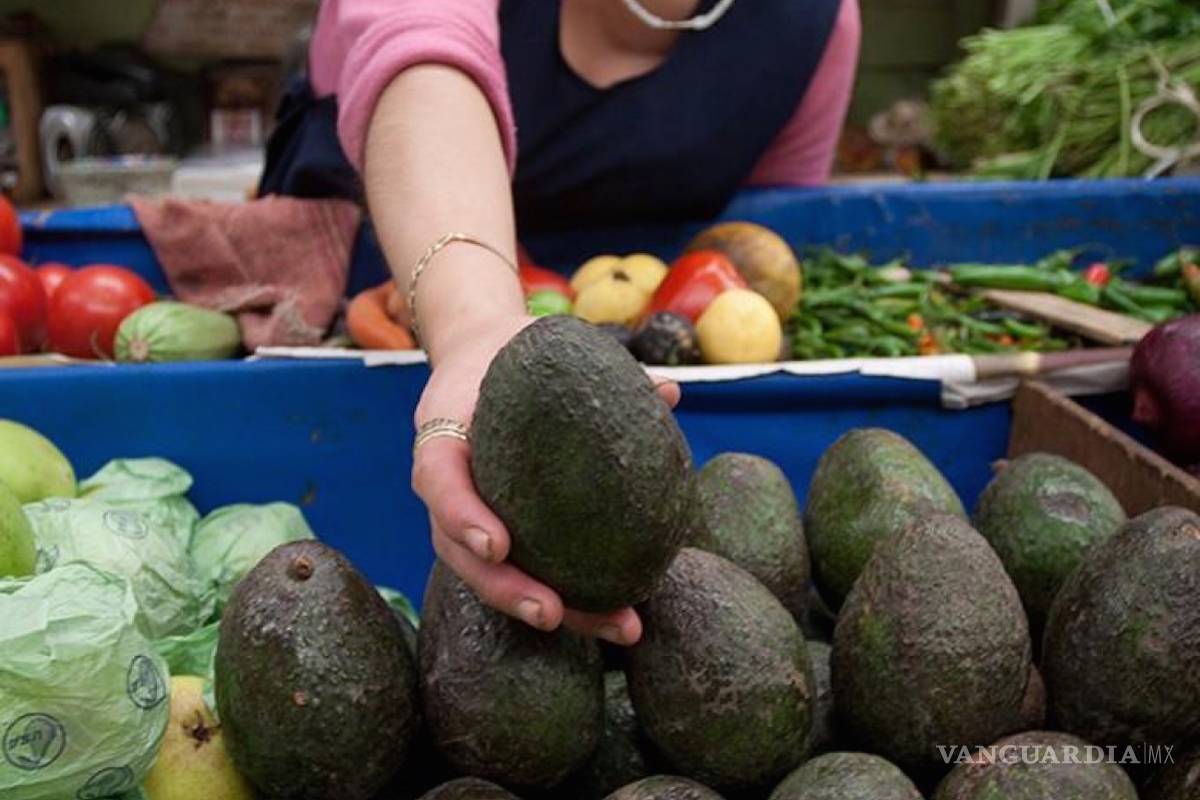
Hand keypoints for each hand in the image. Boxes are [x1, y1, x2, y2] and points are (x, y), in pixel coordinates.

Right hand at [411, 312, 680, 645]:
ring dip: (542, 607)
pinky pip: (515, 568)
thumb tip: (669, 393)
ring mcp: (462, 511)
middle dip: (504, 588)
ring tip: (615, 627)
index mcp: (444, 433)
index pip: (438, 479)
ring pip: (486, 573)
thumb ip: (600, 367)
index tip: (496, 545)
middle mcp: (446, 481)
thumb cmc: (513, 350)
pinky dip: (564, 596)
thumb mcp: (537, 345)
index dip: (461, 515)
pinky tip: (620, 615)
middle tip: (552, 613)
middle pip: (457, 550)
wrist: (479, 355)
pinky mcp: (488, 528)